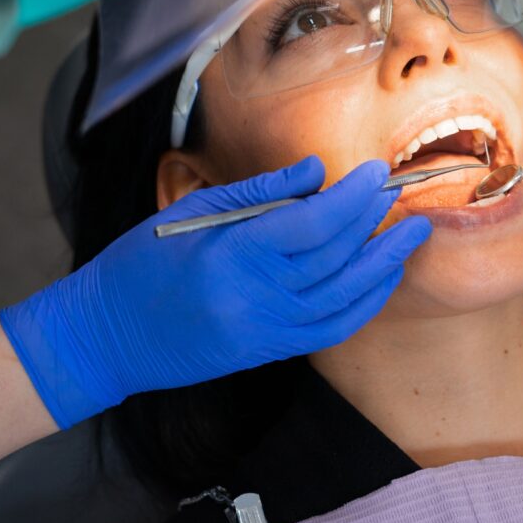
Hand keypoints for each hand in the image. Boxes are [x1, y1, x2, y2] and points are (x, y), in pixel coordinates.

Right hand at [0, 157, 429, 428]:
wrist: (109, 336)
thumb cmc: (141, 264)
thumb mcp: (190, 213)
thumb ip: (259, 192)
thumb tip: (317, 171)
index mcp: (231, 256)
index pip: (312, 223)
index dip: (352, 196)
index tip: (374, 170)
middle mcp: (256, 298)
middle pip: (335, 255)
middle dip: (373, 219)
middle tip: (396, 189)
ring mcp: (266, 331)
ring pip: (345, 296)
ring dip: (384, 262)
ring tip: (413, 233)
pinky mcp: (270, 351)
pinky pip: (333, 328)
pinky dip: (365, 302)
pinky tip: (382, 276)